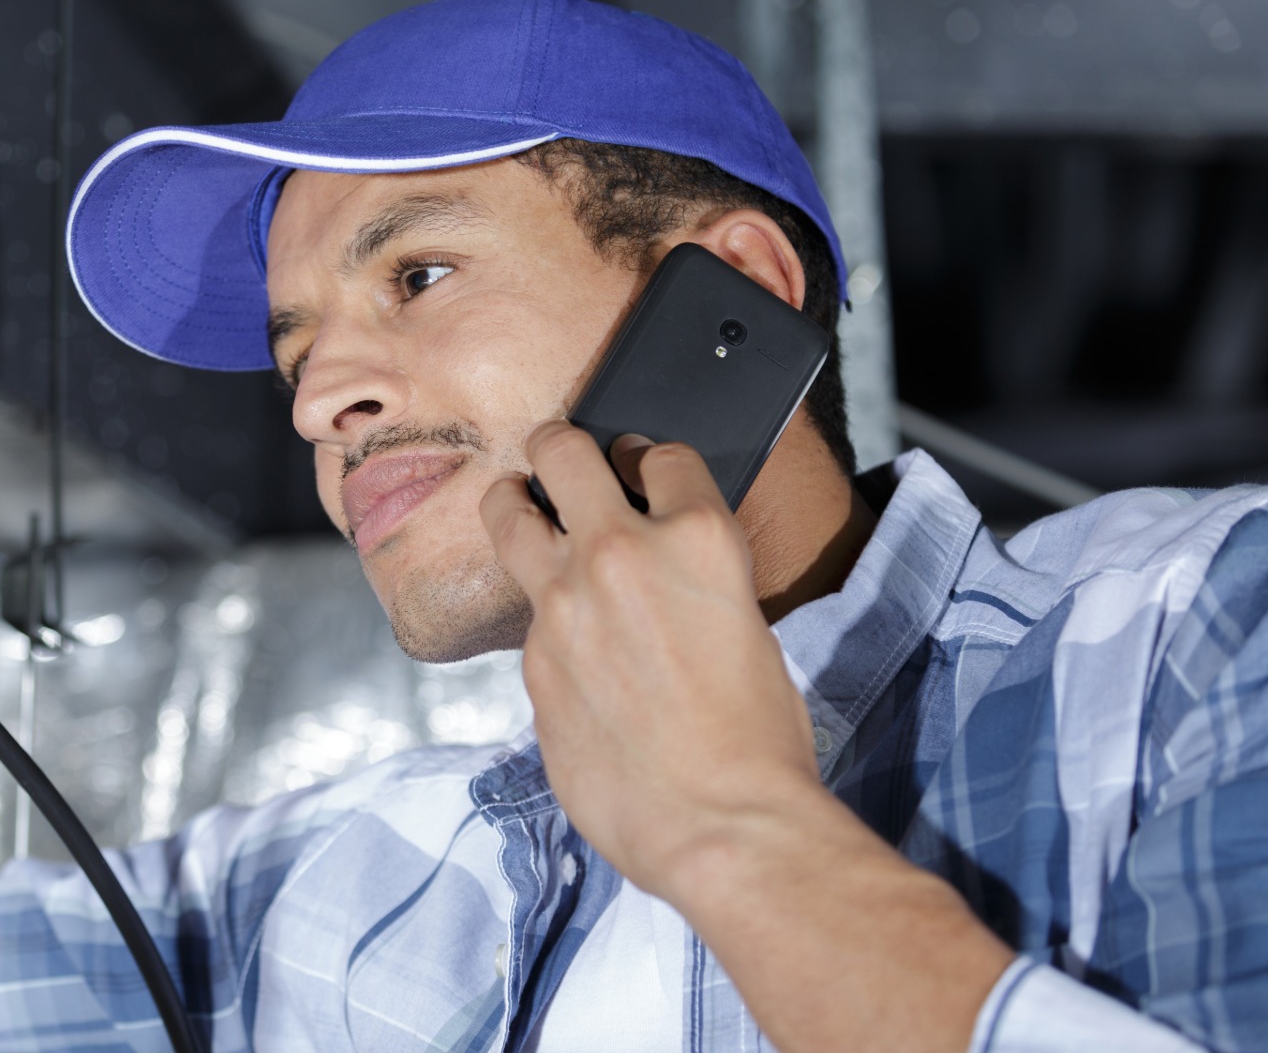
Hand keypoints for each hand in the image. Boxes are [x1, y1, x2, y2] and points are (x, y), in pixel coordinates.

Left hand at [478, 421, 819, 900]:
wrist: (720, 822)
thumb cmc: (758, 739)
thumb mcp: (747, 626)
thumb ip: (693, 579)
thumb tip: (662, 573)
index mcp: (698, 537)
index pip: (663, 455)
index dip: (652, 460)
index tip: (642, 469)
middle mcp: (621, 552)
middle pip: (564, 452)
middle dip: (561, 445)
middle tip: (559, 454)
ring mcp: (565, 601)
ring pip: (509, 512)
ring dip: (513, 500)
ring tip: (515, 501)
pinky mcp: (532, 657)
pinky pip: (528, 614)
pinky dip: (543, 615)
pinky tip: (565, 642)